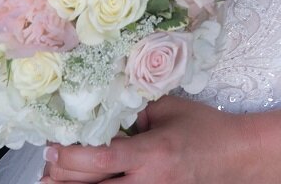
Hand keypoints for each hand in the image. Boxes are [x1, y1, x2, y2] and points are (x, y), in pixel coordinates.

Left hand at [41, 95, 259, 183]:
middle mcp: (147, 182)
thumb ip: (135, 108)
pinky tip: (86, 181)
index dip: (70, 157)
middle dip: (62, 175)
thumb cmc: (203, 129)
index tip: (52, 147)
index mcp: (150, 154)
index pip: (100, 160)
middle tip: (47, 161)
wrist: (233, 157)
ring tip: (57, 175)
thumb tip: (103, 104)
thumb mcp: (168, 109)